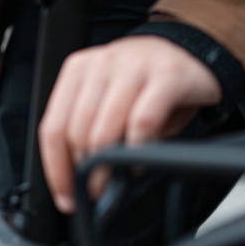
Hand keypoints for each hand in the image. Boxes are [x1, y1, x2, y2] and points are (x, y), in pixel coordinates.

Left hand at [39, 35, 221, 212]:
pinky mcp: (167, 76)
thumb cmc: (144, 83)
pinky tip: (138, 163)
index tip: (65, 195)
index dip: (56, 168)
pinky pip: (143, 122)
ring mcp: (134, 67)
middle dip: (82, 172)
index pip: (53, 127)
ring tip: (113, 183)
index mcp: (78, 70)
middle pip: (76, 131)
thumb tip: (76, 176)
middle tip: (93, 192)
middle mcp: (102, 64)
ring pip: (104, 129)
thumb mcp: (107, 99)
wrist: (191, 51)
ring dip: (106, 167)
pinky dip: (137, 150)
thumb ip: (88, 129)